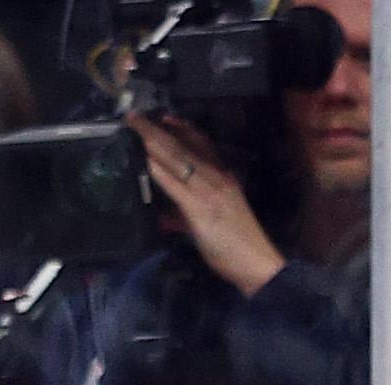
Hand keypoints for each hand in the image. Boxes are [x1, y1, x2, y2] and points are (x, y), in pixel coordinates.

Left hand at [130, 112, 286, 294]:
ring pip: (176, 159)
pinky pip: (174, 184)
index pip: (203, 145)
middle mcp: (216, 177)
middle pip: (182, 147)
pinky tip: (145, 159)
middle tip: (135, 116)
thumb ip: (192, 212)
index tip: (167, 117)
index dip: (184, 129)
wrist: (257, 263)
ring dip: (152, 141)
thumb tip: (170, 213)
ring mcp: (207, 190)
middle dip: (157, 129)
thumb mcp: (218, 218)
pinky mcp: (198, 207)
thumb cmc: (239, 246)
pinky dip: (158, 170)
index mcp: (224, 178)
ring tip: (134, 127)